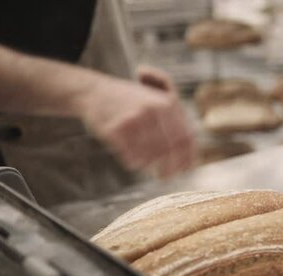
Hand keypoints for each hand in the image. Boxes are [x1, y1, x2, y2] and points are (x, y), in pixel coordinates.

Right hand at [79, 66, 195, 177]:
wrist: (93, 91)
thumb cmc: (130, 100)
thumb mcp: (158, 98)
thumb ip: (177, 120)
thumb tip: (190, 155)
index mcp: (167, 103)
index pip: (186, 138)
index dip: (189, 157)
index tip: (187, 170)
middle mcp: (154, 109)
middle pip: (170, 150)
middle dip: (170, 168)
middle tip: (166, 177)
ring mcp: (135, 119)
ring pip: (150, 156)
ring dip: (148, 163)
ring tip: (142, 159)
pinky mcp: (117, 129)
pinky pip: (131, 157)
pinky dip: (132, 161)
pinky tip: (129, 154)